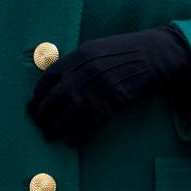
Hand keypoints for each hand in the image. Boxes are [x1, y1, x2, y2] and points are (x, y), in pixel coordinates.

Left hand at [28, 26, 190, 145]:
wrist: (157, 53)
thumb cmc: (130, 50)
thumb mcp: (98, 48)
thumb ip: (79, 63)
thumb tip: (62, 80)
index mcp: (77, 56)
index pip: (46, 79)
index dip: (37, 96)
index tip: (33, 105)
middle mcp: (81, 73)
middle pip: (51, 100)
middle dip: (42, 117)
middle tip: (40, 125)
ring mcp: (95, 90)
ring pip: (65, 116)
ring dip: (55, 130)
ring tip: (50, 136)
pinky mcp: (110, 105)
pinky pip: (86, 126)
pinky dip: (75, 137)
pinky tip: (71, 142)